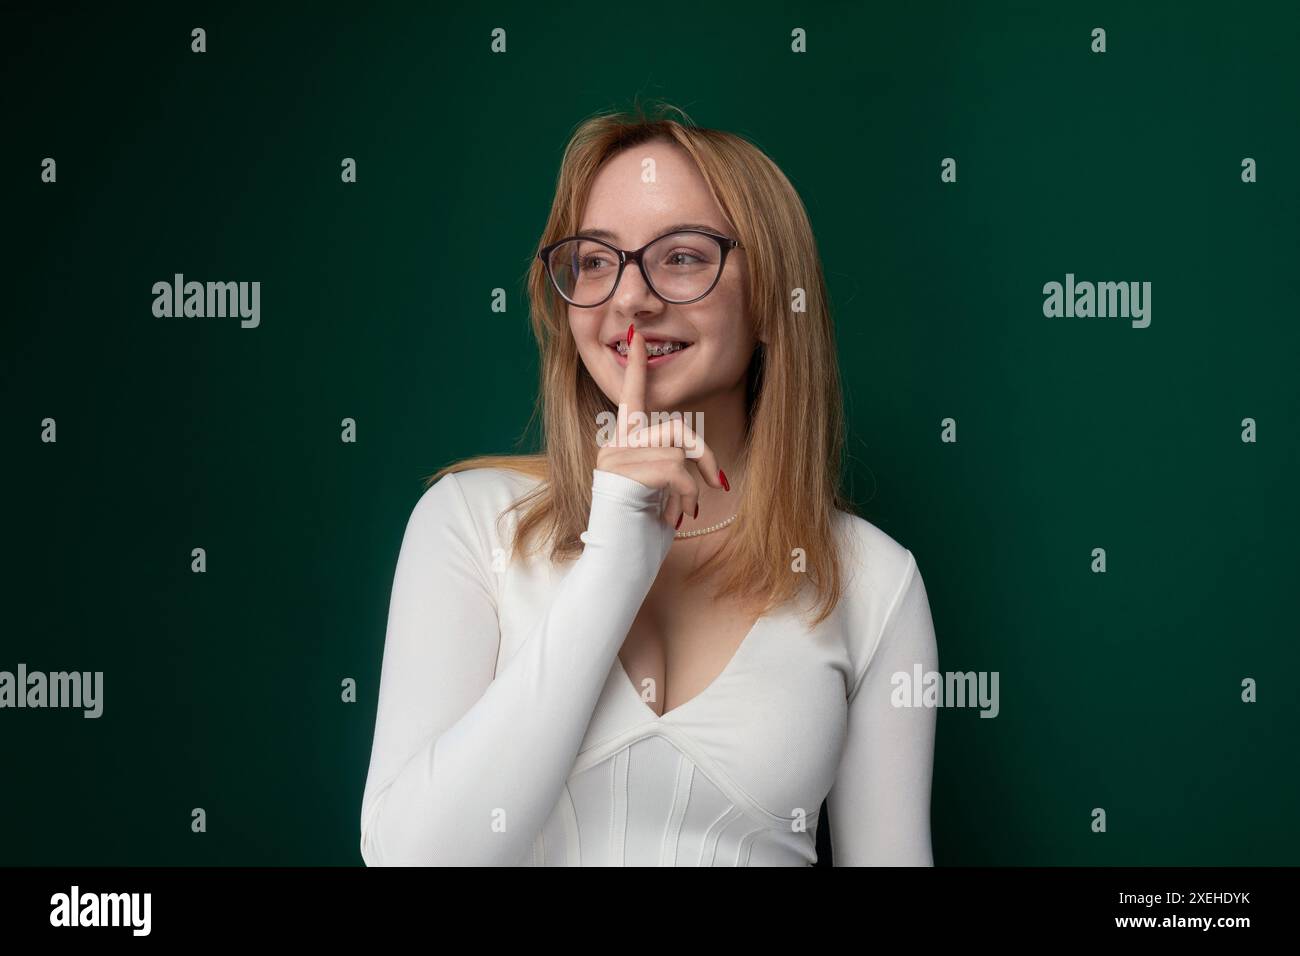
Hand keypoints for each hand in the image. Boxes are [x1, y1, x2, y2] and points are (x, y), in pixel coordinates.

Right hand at [595, 324, 727, 528]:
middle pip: (676, 427)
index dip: (635, 367)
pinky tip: (677, 516)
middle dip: (705, 456)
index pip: (631, 399)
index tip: (636, 337)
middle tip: (719, 485)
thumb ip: (668, 464)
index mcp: (622, 446)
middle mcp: (614, 446)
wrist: (617, 568)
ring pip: (677, 448)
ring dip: (693, 483)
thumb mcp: (660, 493)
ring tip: (686, 510)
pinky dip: (687, 494)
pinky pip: (674, 469)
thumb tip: (698, 460)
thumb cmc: (640, 536)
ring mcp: (614, 458)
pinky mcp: (622, 473)